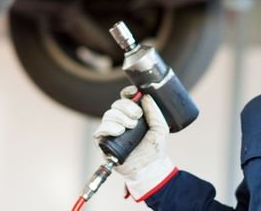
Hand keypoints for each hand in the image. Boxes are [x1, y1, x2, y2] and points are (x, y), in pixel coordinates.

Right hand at [93, 86, 176, 200]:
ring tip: (131, 127)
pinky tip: (120, 131)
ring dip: (120, 117)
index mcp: (132, 114)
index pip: (125, 98)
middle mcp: (120, 120)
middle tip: (137, 116)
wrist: (150, 168)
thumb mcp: (160, 128)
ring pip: (108, 115)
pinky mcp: (103, 142)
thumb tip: (146, 97)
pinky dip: (109, 128)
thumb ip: (155, 112)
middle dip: (126, 107)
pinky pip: (100, 130)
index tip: (135, 93)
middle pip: (116, 104)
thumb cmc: (154, 148)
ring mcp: (111, 131)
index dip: (128, 93)